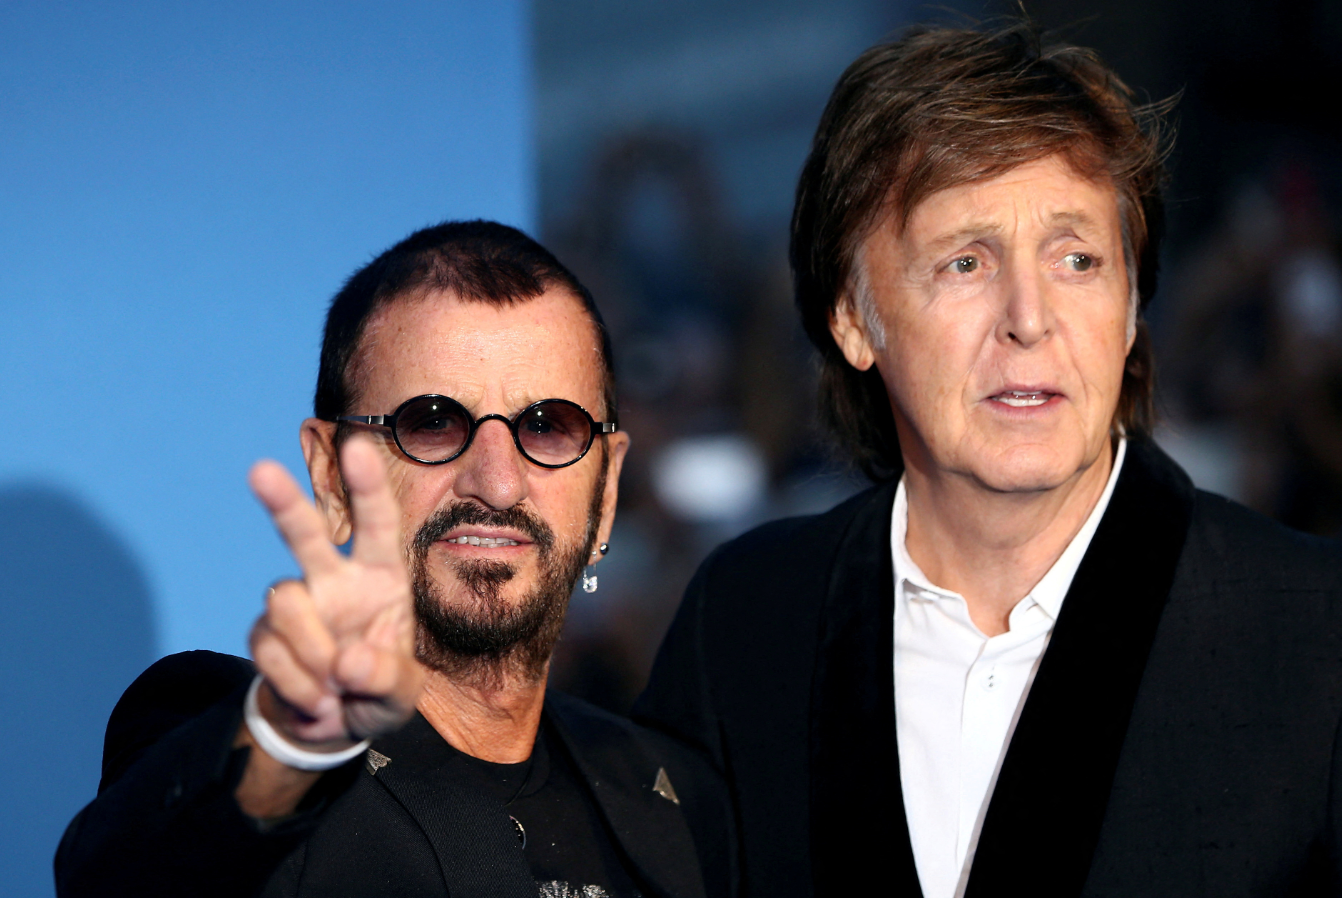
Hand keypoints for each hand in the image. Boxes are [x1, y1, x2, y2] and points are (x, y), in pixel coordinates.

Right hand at [247, 435, 424, 749]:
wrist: (334, 727)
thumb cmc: (377, 692)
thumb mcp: (401, 695)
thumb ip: (387, 679)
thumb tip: (348, 661)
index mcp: (381, 577)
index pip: (377, 524)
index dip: (367, 487)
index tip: (359, 448)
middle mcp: (335, 579)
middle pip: (306, 532)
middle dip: (284, 502)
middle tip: (260, 471)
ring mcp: (297, 603)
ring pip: (285, 602)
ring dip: (312, 653)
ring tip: (335, 685)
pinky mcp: (264, 633)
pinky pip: (270, 648)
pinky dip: (297, 683)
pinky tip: (315, 697)